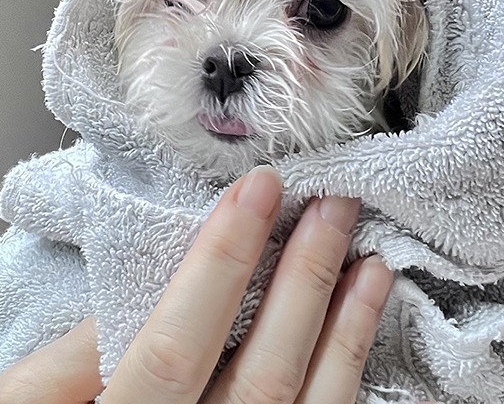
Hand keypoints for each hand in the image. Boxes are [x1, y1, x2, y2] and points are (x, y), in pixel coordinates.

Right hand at [0, 166, 393, 403]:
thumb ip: (72, 357)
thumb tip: (137, 285)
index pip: (179, 342)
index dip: (223, 262)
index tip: (260, 190)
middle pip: (263, 371)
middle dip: (303, 279)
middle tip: (332, 206)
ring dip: (346, 328)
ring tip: (370, 261)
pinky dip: (350, 374)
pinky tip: (368, 326)